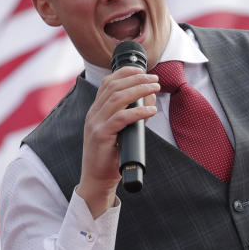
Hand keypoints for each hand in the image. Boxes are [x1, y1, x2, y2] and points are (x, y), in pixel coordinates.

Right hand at [74, 67, 158, 217]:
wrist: (97, 180)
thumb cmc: (110, 157)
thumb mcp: (121, 132)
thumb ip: (132, 116)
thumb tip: (150, 101)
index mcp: (96, 111)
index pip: (108, 83)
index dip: (125, 73)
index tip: (142, 70)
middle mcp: (93, 114)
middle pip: (114, 87)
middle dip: (137, 79)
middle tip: (155, 79)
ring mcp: (95, 124)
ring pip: (117, 98)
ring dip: (139, 90)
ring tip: (155, 88)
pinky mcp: (101, 136)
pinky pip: (121, 118)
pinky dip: (138, 112)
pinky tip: (151, 111)